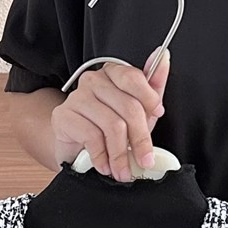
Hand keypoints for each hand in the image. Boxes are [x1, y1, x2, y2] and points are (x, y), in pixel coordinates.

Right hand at [51, 46, 170, 180]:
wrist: (73, 149)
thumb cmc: (105, 129)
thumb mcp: (136, 110)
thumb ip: (152, 87)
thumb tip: (163, 57)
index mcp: (112, 74)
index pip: (133, 78)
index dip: (149, 98)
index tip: (157, 116)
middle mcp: (92, 81)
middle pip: (127, 106)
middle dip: (140, 139)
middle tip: (144, 160)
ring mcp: (76, 98)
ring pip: (112, 125)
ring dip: (120, 155)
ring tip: (122, 170)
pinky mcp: (64, 116)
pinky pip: (91, 137)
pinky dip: (101, 157)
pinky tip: (104, 166)